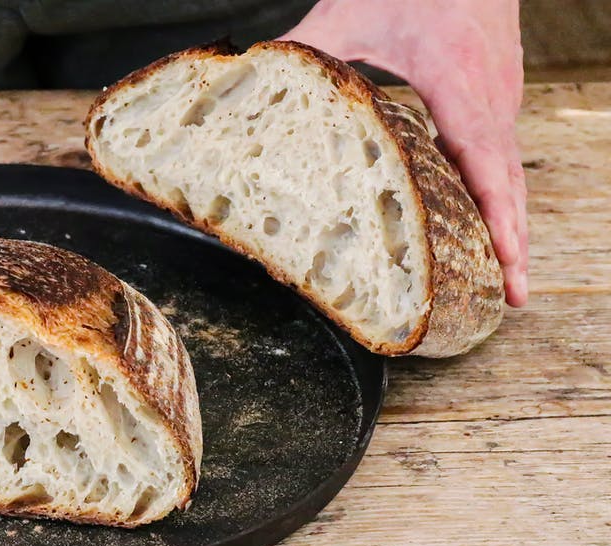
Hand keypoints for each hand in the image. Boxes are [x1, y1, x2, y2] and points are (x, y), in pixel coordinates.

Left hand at [282, 0, 527, 305]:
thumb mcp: (349, 11)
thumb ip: (306, 50)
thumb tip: (253, 81)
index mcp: (456, 76)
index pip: (485, 159)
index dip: (498, 216)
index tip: (505, 262)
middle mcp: (490, 88)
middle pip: (510, 177)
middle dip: (514, 238)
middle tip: (510, 295)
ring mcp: (502, 87)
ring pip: (512, 165)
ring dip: (512, 218)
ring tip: (505, 272)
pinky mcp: (499, 85)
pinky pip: (503, 146)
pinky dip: (503, 188)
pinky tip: (488, 218)